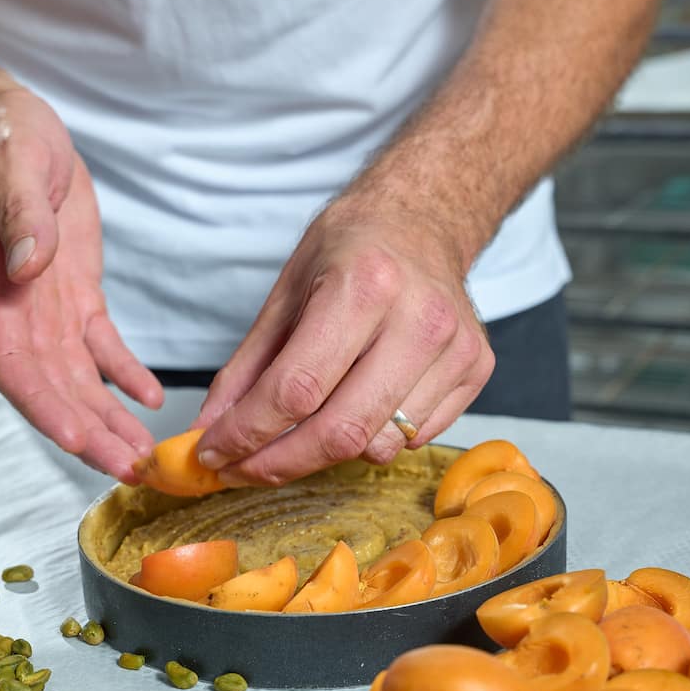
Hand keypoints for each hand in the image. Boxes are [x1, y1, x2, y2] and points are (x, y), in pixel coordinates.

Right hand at [0, 85, 162, 479]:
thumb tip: (28, 265)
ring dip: (110, 420)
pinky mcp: (77, 299)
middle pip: (53, 389)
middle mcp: (19, 312)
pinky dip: (126, 377)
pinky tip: (150, 401)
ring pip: (80, 381)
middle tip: (131, 468)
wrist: (14, 126)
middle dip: (90, 433)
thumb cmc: (4, 140)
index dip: (45, 407)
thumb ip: (22, 218)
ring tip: (145, 455)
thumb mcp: (13, 166)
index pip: (15, 365)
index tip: (79, 440)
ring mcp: (49, 310)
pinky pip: (103, 350)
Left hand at [193, 195, 494, 485]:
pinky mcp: (477, 371)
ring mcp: (456, 349)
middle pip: (342, 430)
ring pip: (379, 446)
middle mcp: (418, 319)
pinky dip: (374, 438)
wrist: (425, 220)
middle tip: (241, 470)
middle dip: (280, 463)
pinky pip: (414, 439)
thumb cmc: (353, 250)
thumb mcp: (287, 291)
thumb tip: (212, 428)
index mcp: (365, 285)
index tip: (213, 453)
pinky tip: (358, 406)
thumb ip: (249, 367)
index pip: (297, 388)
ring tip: (300, 432)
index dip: (247, 433)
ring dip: (327, 453)